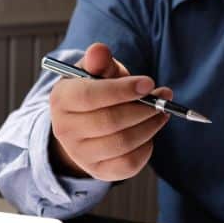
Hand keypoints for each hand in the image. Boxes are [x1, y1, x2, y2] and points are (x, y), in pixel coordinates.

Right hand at [49, 43, 171, 180]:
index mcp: (61, 99)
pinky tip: (148, 133)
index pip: (90, 96)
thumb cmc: (96, 92)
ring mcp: (80, 154)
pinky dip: (146, 147)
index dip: (123, 90)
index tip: (148, 83)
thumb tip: (99, 51)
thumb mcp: (97, 72)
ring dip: (149, 126)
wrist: (86, 124)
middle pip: (110, 122)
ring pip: (122, 143)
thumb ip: (99, 60)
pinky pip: (128, 164)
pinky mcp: (98, 171)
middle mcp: (64, 130)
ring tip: (160, 113)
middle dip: (143, 109)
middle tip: (162, 99)